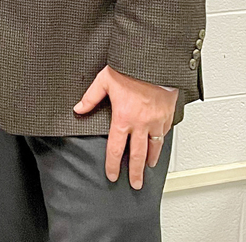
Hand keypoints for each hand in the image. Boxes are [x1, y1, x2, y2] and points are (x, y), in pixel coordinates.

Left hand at [74, 65, 175, 189]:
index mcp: (123, 118)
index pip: (116, 148)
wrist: (154, 62)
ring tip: (149, 167)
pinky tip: (159, 144)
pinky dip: (161, 141)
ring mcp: (156, 121)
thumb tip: (78, 109)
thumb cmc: (131, 69)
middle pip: (139, 155)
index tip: (112, 175)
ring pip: (155, 147)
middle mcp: (141, 124)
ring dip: (151, 159)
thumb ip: (90, 97)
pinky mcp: (167, 115)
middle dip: (136, 172)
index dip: (113, 164)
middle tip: (136, 184)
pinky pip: (165, 133)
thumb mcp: (104, 80)